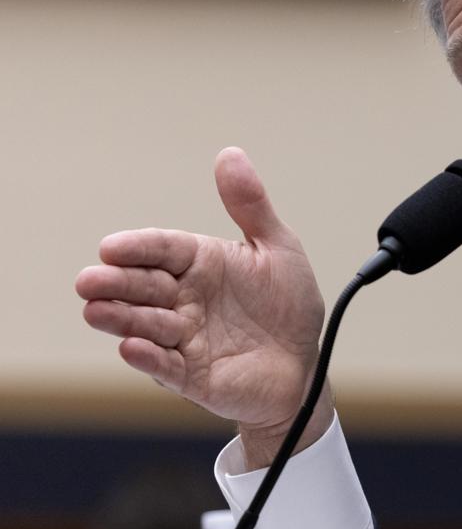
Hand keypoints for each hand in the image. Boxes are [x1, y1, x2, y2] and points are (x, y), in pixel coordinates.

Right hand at [76, 147, 332, 467]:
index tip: (111, 247)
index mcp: (200, 263)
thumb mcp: (277, 248)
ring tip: (96, 310)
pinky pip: (166, 366)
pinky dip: (148, 357)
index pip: (161, 250)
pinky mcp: (191, 375)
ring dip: (121, 318)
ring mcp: (184, 338)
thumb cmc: (287, 304)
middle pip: (143, 287)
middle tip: (89, 281)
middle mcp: (184, 299)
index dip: (137, 248)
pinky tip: (132, 347)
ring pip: (145, 325)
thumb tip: (230, 153)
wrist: (304, 362)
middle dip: (116, 283)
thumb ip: (251, 205)